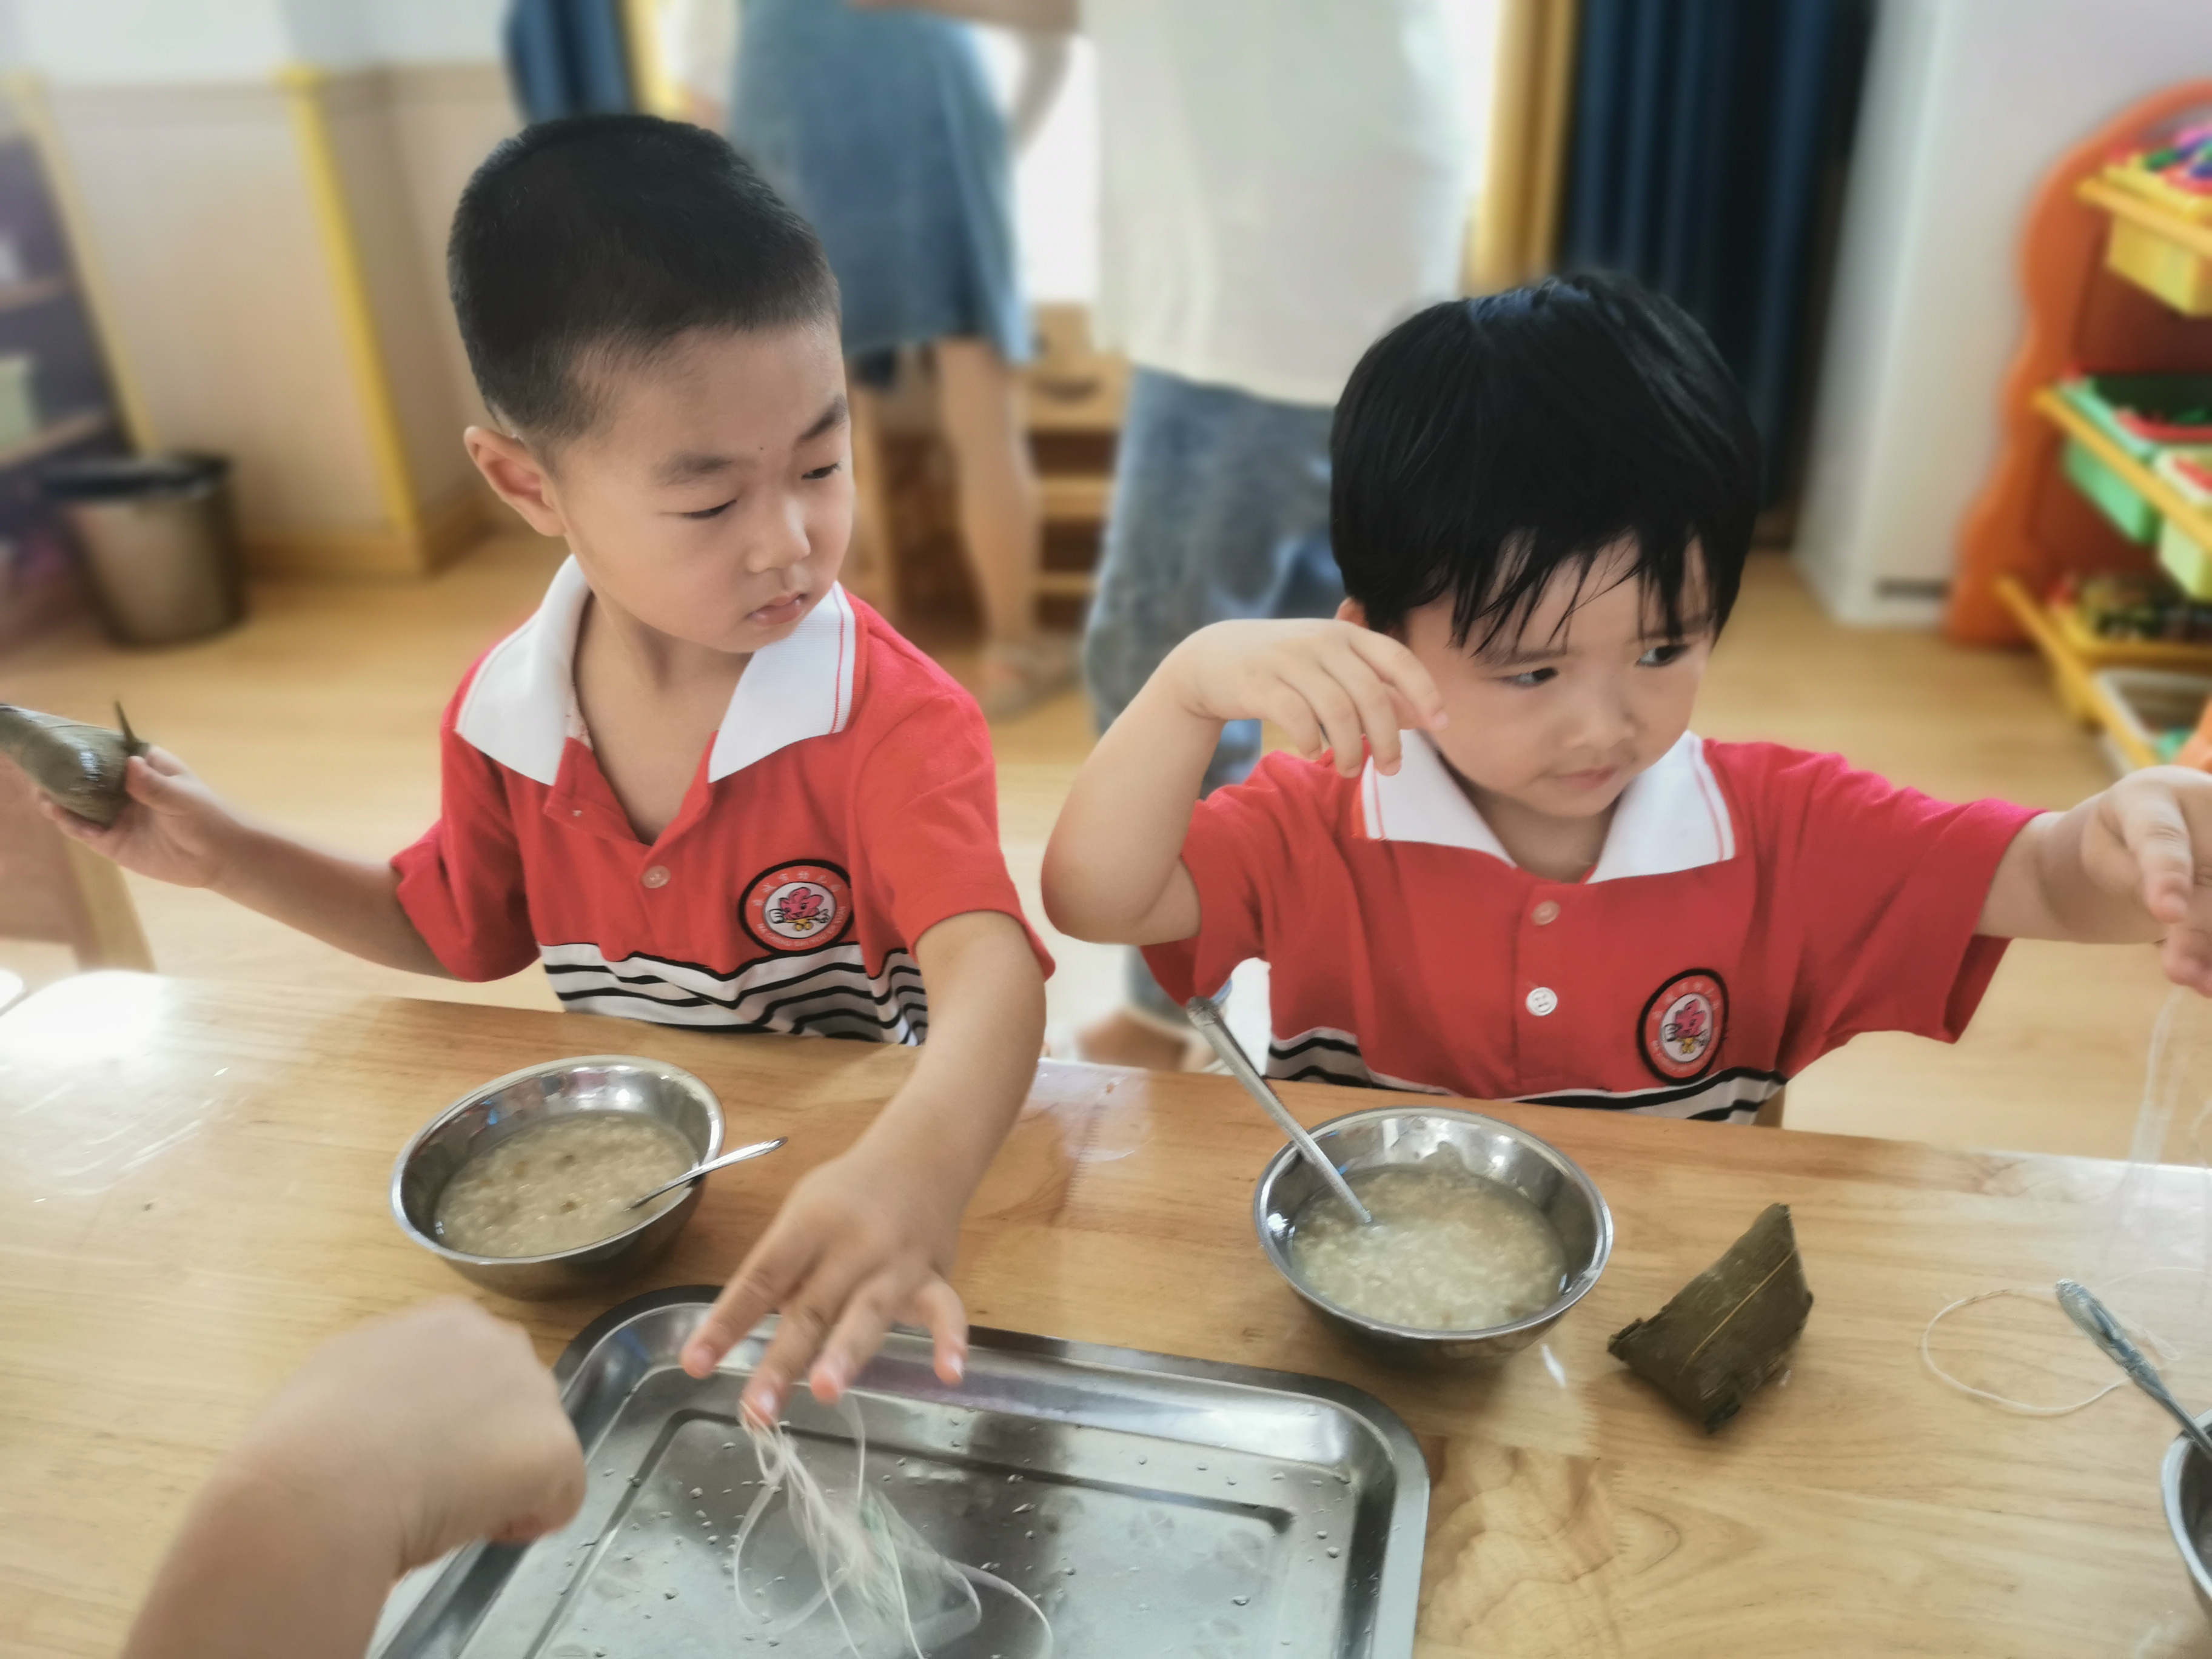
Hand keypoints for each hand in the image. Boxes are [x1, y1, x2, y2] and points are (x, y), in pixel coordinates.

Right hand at [36, 748, 241, 887]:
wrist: (220, 858)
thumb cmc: (208, 819)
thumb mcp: (184, 798)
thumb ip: (155, 785)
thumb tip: (130, 764)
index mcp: (145, 768)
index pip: (110, 752)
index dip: (85, 747)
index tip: (62, 745)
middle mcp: (125, 789)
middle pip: (88, 777)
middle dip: (65, 775)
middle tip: (42, 771)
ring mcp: (117, 814)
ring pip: (81, 804)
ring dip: (61, 799)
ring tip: (43, 794)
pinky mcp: (113, 840)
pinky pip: (85, 830)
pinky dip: (70, 822)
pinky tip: (58, 815)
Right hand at [224, 1299, 583, 1573]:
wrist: (317, 1491)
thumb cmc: (304, 1445)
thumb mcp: (339, 1379)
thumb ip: (385, 1380)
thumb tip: (388, 1413)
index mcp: (445, 1320)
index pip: (472, 1370)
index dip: (451, 1419)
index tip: (416, 1450)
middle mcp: (500, 1342)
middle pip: (513, 1401)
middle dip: (483, 1443)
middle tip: (430, 1484)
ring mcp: (534, 1392)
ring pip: (537, 1444)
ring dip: (504, 1478)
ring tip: (445, 1509)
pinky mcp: (555, 1448)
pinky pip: (559, 1497)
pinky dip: (527, 1522)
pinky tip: (476, 1531)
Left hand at [679, 1146, 967, 1422]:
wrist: (920, 1157)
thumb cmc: (846, 1194)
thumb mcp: (801, 1215)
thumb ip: (783, 1271)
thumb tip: (750, 1330)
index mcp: (808, 1226)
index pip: (760, 1277)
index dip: (726, 1321)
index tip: (695, 1364)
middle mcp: (850, 1245)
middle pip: (812, 1307)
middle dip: (783, 1361)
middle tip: (756, 1411)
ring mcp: (896, 1262)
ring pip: (870, 1311)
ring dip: (847, 1353)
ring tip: (825, 1392)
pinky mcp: (935, 1277)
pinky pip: (946, 1309)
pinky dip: (951, 1339)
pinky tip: (950, 1373)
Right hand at [1166, 619, 1445, 777]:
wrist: (1211, 659)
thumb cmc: (1284, 667)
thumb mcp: (1330, 666)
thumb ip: (1373, 685)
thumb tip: (1419, 715)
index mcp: (1346, 633)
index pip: (1397, 658)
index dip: (1424, 691)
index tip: (1441, 725)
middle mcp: (1321, 641)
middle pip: (1370, 694)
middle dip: (1387, 738)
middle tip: (1390, 769)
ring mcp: (1288, 659)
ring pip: (1336, 711)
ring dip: (1349, 749)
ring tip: (1347, 770)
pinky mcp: (1258, 682)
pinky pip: (1297, 718)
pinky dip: (1310, 742)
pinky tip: (1310, 753)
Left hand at [2083, 766, 2211, 991]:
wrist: (2154, 816)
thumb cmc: (2121, 835)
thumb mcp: (2107, 853)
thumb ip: (2136, 879)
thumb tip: (2176, 917)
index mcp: (2152, 796)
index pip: (2160, 837)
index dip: (2167, 875)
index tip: (2167, 913)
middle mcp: (2207, 806)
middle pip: (2209, 877)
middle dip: (2201, 929)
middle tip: (2180, 975)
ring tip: (2204, 986)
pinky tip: (2211, 977)